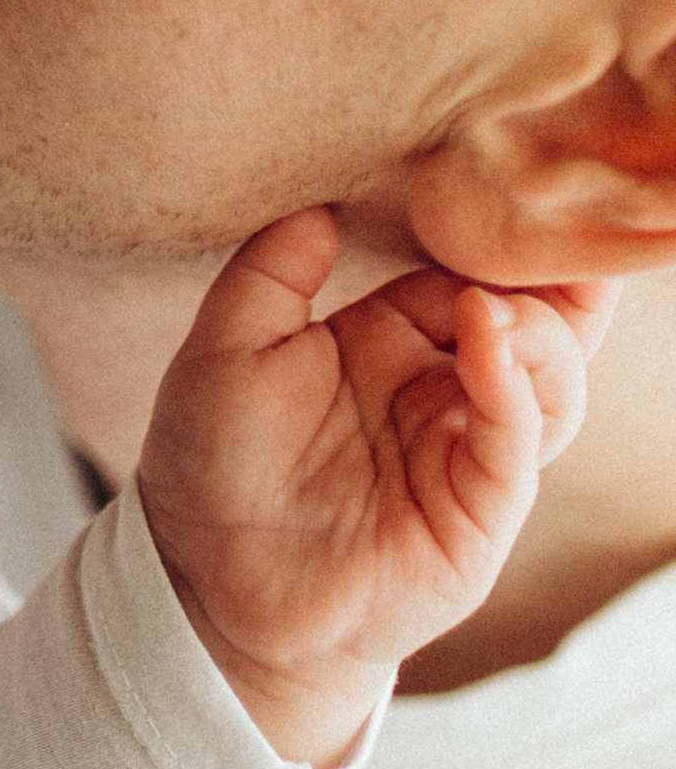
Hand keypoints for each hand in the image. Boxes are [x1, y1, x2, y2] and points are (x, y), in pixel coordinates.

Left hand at [135, 208, 615, 765]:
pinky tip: (486, 335)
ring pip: (548, 376)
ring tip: (495, 298)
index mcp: (388, 342)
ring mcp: (466, 450)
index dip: (484, 237)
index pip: (463, 274)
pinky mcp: (478, 511)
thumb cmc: (210, 468)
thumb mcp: (222, 351)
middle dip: (554, 275)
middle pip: (532, 320)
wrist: (207, 588)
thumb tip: (318, 205)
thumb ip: (269, 273)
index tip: (497, 180)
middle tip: (561, 218)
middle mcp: (439, 390)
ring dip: (537, 327)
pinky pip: (518, 439)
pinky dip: (514, 383)